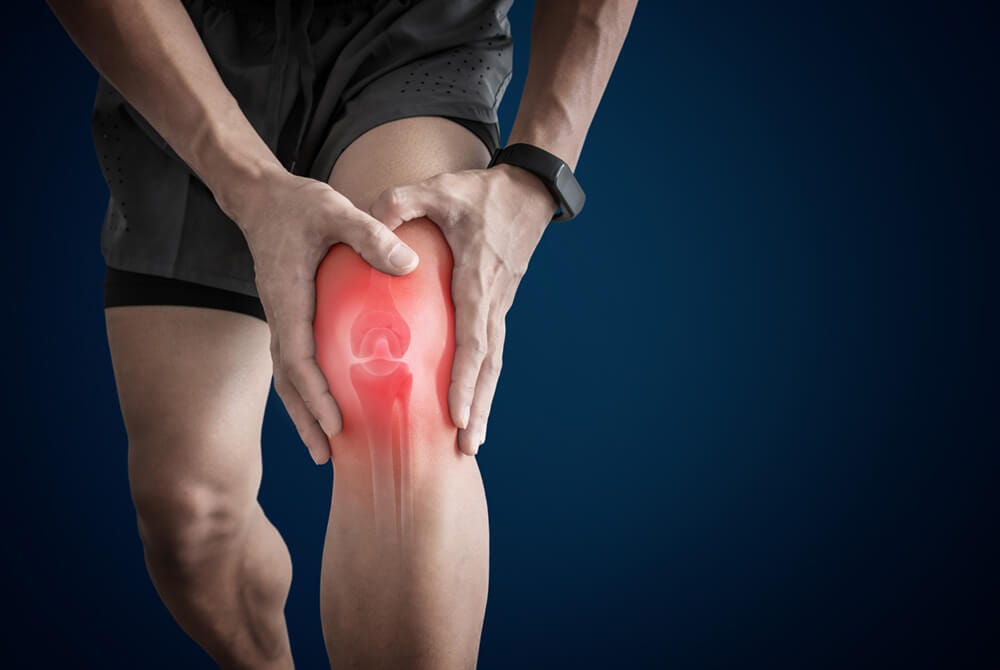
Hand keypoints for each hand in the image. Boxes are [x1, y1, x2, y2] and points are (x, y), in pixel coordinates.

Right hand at [228, 164, 419, 464]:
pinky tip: (330, 406)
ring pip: (289, 377)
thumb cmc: (300, 205)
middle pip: (289, 381)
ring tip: (324, 448)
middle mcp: (280, 316)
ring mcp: (282, 319)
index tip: (335, 422)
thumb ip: (371, 235)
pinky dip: (308, 390)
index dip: (315, 394)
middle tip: (326, 456)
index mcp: (288, 299)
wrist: (263, 198)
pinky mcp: (290, 316)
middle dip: (305, 420)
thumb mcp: (337, 211)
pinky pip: (297, 362)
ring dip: (303, 413)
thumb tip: (409, 264)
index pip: (298, 358)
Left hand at [369, 163, 558, 454]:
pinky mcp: (499, 304)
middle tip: (466, 447)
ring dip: (485, 402)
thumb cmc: (479, 191)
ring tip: (472, 441)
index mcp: (478, 278)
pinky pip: (491, 350)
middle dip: (478, 407)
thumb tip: (368, 221)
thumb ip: (401, 202)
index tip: (457, 414)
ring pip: (494, 363)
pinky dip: (483, 381)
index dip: (465, 379)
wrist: (528, 191)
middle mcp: (494, 300)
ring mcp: (501, 305)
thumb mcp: (438, 188)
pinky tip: (472, 403)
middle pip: (488, 365)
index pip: (473, 339)